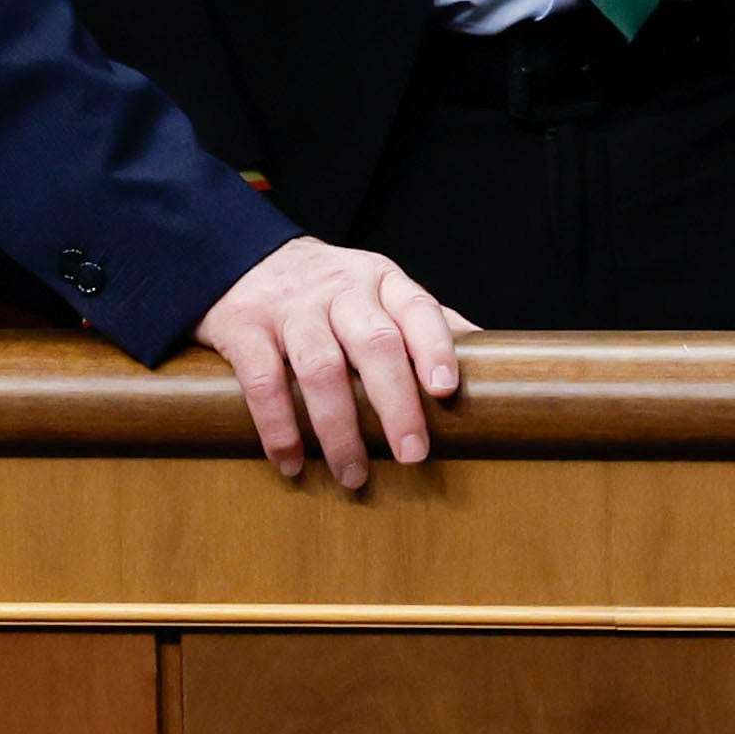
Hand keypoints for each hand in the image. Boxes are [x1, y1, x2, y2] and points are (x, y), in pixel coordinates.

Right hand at [194, 235, 470, 488]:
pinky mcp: (244, 328)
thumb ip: (426, 322)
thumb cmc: (330, 290)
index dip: (435, 348)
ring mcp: (291, 308)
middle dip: (396, 403)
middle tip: (413, 455)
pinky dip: (278, 427)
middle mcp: (340, 289)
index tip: (447, 391)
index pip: (418, 308)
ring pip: (321, 368)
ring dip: (338, 429)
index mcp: (382, 280)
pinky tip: (291, 463)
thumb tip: (491, 360)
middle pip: (375, 343)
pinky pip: (262, 381)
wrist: (243, 258)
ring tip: (353, 475)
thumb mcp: (380, 290)